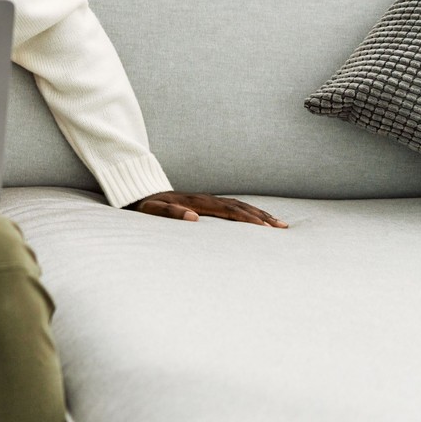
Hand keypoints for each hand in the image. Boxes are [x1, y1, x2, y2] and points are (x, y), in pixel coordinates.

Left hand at [128, 191, 285, 226]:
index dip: (246, 218)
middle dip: (261, 217)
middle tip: (281, 228)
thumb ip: (170, 213)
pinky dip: (248, 211)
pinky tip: (258, 218)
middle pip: (239, 206)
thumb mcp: (152, 211)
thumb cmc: (146, 206)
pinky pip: (232, 206)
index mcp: (196, 202)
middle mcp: (205, 199)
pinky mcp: (205, 203)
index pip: (227, 210)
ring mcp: (206, 200)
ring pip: (239, 205)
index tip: (264, 228)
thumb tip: (193, 218)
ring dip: (259, 214)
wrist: (139, 193)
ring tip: (279, 224)